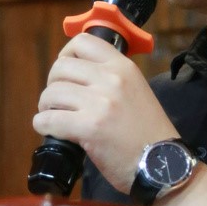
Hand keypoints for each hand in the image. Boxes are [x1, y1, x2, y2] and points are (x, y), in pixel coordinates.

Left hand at [33, 34, 177, 193]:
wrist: (163, 164)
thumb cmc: (149, 132)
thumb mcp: (137, 91)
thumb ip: (111, 79)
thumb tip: (77, 76)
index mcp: (123, 67)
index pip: (83, 42)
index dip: (66, 55)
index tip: (66, 73)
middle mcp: (111, 79)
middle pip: (60, 67)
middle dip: (52, 84)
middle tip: (58, 100)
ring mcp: (100, 103)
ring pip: (51, 93)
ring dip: (46, 106)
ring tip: (55, 117)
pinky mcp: (89, 127)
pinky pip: (49, 120)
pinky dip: (43, 125)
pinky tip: (51, 131)